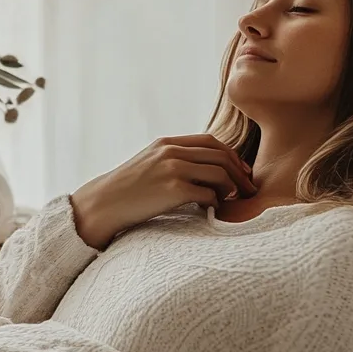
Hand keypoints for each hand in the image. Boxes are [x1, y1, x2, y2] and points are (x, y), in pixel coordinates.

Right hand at [70, 134, 256, 248]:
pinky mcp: (173, 189)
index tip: (241, 172)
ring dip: (232, 188)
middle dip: (240, 173)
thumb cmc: (126, 190)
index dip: (232, 156)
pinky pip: (208, 194)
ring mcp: (172, 169)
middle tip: (249, 189)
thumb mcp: (148, 164)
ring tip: (232, 200)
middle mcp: (171, 152)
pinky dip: (216, 202)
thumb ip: (172, 160)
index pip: (211, 141)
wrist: (103, 204)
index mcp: (167, 143)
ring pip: (219, 172)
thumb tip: (202, 169)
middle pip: (221, 155)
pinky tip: (213, 210)